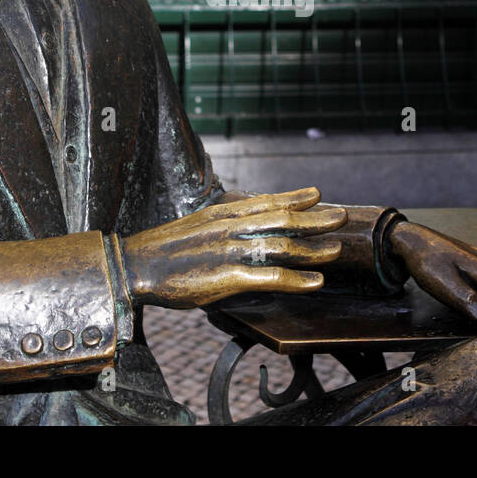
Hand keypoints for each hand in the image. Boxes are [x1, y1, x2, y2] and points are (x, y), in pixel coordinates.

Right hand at [120, 188, 346, 308]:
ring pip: (282, 246)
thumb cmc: (165, 249)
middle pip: (282, 219)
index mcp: (223, 212)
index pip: (266, 201)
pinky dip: (296, 279)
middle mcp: (231, 227)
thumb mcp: (196, 225)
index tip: (317, 194)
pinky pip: (270, 277)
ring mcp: (231, 251)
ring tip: (335, 250)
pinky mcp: (228, 277)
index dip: (295, 198)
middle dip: (315, 218)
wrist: (136, 266)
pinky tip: (314, 283)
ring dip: (312, 249)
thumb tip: (242, 221)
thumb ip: (222, 223)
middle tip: (340, 216)